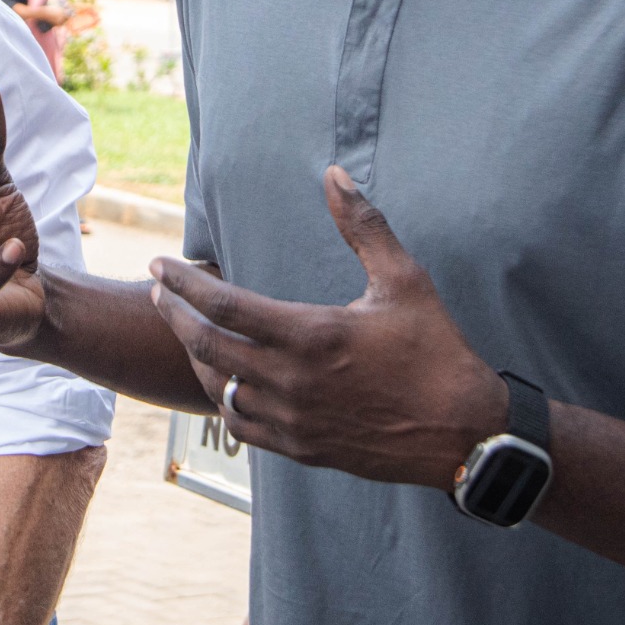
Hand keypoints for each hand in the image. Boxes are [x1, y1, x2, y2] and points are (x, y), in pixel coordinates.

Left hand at [149, 167, 507, 487]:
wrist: (464, 434)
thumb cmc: (437, 352)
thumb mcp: (404, 279)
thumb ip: (363, 225)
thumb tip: (335, 175)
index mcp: (310, 335)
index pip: (223, 304)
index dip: (183, 283)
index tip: (160, 266)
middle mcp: (291, 381)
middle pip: (206, 347)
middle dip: (174, 316)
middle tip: (160, 292)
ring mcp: (293, 420)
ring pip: (218, 389)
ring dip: (196, 358)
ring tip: (188, 331)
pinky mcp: (302, 449)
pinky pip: (243, 426)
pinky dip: (225, 400)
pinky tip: (226, 383)